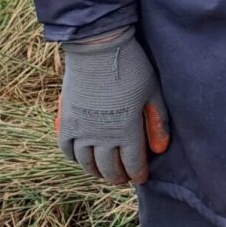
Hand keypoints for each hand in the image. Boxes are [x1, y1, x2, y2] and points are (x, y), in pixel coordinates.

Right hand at [57, 27, 170, 184]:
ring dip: (97, 171)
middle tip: (124, 178)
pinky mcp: (65, 121)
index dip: (138, 173)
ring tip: (105, 173)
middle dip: (118, 176)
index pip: (132, 163)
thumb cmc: (132, 67)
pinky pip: (66, 149)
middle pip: (109, 168)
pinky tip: (83, 158)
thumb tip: (160, 150)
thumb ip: (157, 122)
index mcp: (126, 130)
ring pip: (87, 163)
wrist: (98, 48)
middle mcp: (101, 136)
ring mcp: (81, 130)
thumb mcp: (152, 92)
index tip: (142, 177)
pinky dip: (75, 158)